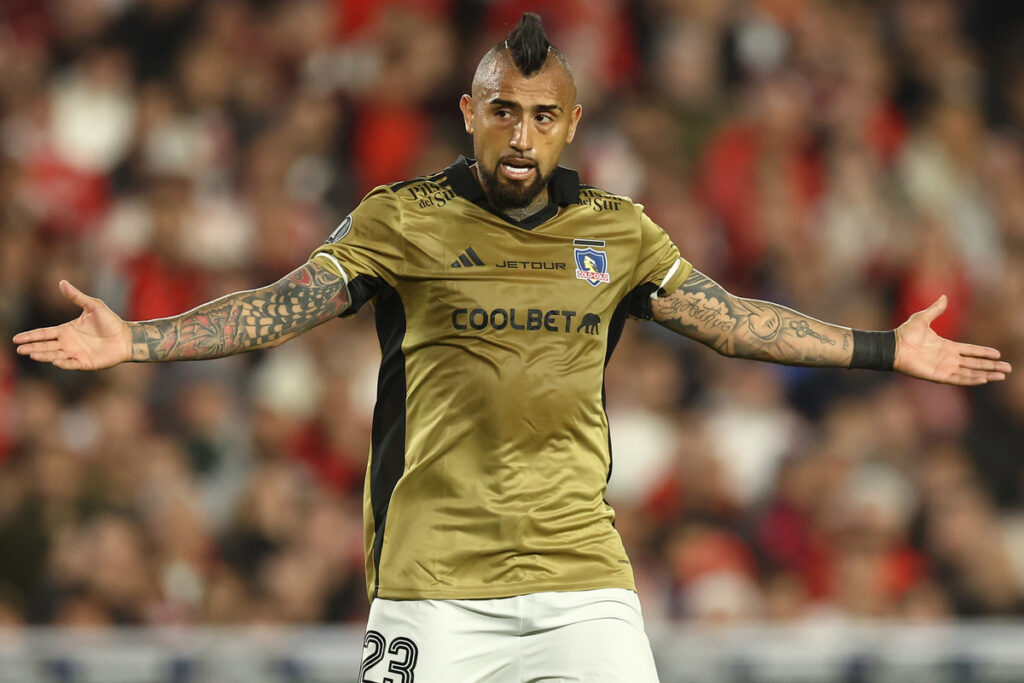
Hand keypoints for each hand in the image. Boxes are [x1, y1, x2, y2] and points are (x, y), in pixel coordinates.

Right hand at [13, 280, 132, 369]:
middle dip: (32, 348)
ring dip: (44, 355)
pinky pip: (71, 364)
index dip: (30, 336)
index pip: (44, 334)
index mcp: (66, 331)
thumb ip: (77, 297)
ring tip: (32, 354)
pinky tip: (55, 361)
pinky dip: (63, 363)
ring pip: (55, 355)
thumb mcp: (93, 306)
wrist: (126, 337)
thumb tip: (62, 282)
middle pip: (45, 346)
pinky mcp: (85, 363)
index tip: (16, 338)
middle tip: (19, 349)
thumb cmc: (110, 321)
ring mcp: (76, 354)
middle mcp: (68, 343)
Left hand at [894, 295, 1011, 385]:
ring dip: (986, 374)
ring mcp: (944, 368)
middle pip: (975, 363)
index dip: (984, 352)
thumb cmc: (905, 333)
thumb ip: (936, 309)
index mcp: (947, 347)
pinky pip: (958, 379)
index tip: (998, 354)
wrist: (893, 346)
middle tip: (1008, 368)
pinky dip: (970, 379)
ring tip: (1001, 375)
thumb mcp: (922, 318)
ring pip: (970, 372)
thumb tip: (944, 296)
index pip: (971, 351)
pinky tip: (983, 379)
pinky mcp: (938, 376)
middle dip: (992, 366)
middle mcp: (948, 359)